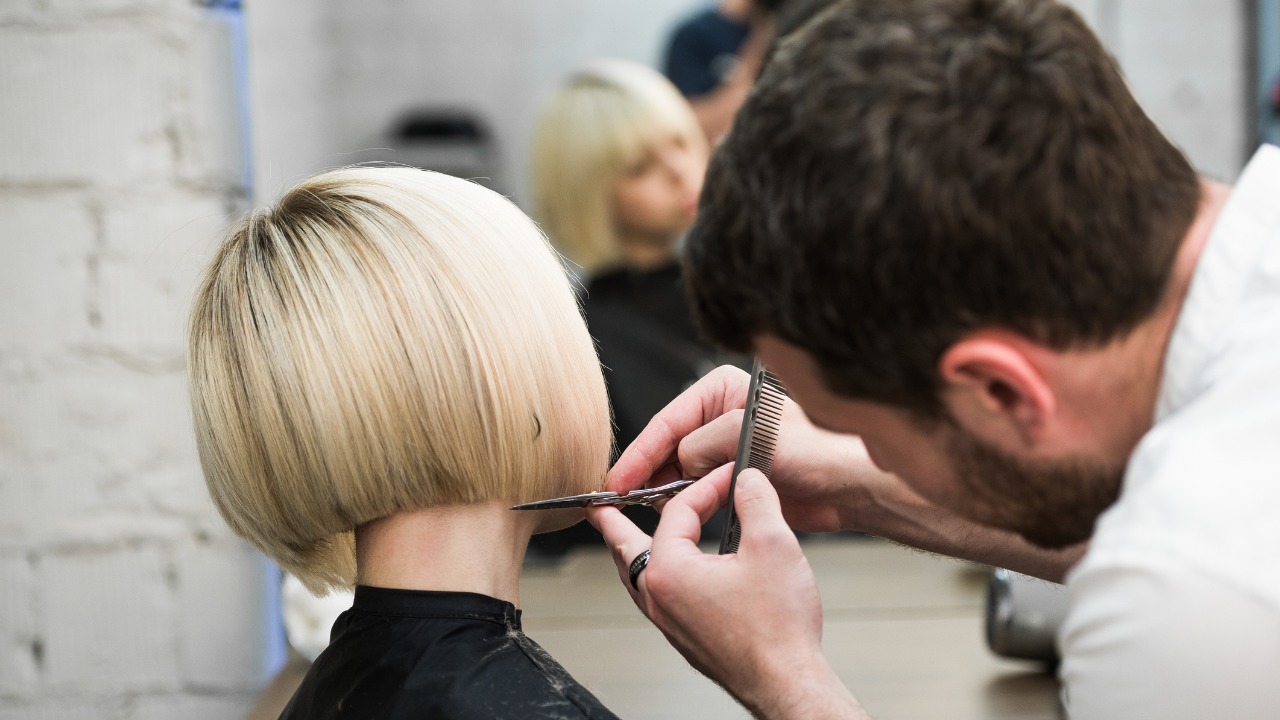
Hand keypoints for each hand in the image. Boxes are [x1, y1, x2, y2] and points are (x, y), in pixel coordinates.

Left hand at [588, 467, 865, 718]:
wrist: (787, 682)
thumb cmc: (778, 630)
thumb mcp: (773, 544)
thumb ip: (756, 500)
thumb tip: (748, 479)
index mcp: (670, 571)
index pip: (677, 511)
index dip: (706, 486)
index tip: (729, 477)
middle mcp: (659, 598)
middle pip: (626, 547)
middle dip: (614, 522)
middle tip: (598, 505)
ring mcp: (669, 621)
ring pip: (637, 575)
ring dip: (631, 550)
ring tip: (624, 537)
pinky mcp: (685, 637)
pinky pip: (656, 596)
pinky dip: (654, 574)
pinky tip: (672, 573)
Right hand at [607, 365, 894, 532]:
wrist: (847, 488)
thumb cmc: (815, 453)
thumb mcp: (747, 438)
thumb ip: (702, 445)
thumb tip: (678, 462)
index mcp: (723, 391)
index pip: (669, 420)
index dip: (641, 452)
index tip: (620, 478)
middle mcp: (720, 415)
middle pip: (668, 444)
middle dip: (647, 469)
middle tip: (623, 497)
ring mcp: (725, 447)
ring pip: (678, 468)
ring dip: (663, 487)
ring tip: (646, 506)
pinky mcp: (732, 476)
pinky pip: (695, 487)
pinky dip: (681, 500)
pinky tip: (672, 513)